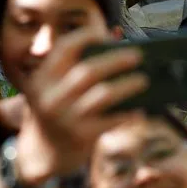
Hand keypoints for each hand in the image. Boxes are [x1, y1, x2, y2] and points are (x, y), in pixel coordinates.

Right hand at [15, 29, 147, 183]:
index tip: (105, 34)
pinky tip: (140, 110)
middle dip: (116, 60)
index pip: (64, 48)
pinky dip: (128, 114)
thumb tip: (119, 41)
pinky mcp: (80, 136)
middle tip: (137, 56)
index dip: (86, 36)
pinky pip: (112, 120)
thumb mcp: (54, 88)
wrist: (43, 153)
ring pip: (103, 94)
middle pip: (88, 70)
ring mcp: (65, 118)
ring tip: (144, 80)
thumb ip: (75, 66)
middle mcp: (50, 97)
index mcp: (42, 78)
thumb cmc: (57, 110)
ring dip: (128, 85)